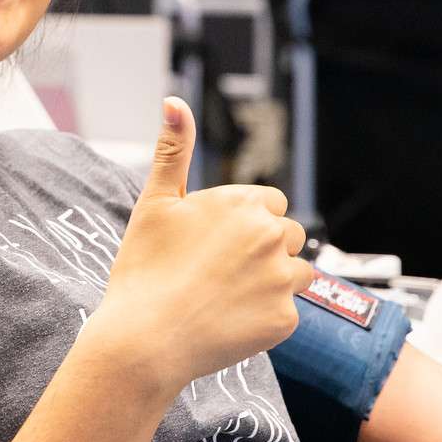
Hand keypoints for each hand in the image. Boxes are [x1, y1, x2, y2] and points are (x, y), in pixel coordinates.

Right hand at [91, 98, 313, 398]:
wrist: (144, 340)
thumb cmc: (143, 269)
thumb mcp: (154, 203)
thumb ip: (172, 150)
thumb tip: (175, 101)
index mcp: (242, 203)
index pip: (271, 204)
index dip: (245, 222)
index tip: (216, 243)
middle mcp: (270, 236)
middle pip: (289, 236)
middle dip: (265, 249)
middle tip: (220, 272)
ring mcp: (281, 280)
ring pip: (297, 274)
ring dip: (273, 282)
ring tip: (228, 296)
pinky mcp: (285, 320)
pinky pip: (287, 312)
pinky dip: (264, 318)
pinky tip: (229, 321)